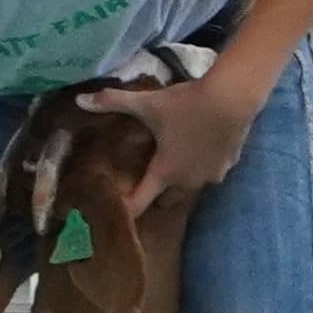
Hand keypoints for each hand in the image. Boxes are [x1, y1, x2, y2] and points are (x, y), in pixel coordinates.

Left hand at [113, 75, 258, 211]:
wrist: (234, 98)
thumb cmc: (186, 105)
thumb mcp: (147, 103)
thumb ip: (112, 102)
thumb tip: (79, 99)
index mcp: (165, 172)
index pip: (141, 202)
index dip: (126, 209)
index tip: (116, 214)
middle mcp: (189, 181)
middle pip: (167, 200)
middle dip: (155, 196)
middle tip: (143, 184)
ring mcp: (212, 176)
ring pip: (191, 188)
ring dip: (180, 182)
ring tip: (171, 166)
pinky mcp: (230, 165)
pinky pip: (210, 174)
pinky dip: (201, 168)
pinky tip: (198, 151)